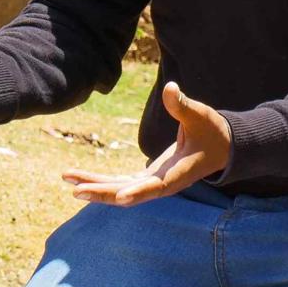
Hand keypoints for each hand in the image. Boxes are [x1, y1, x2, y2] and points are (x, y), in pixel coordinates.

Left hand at [62, 82, 230, 206]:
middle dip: (103, 191)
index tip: (120, 198)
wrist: (220, 147)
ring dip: (95, 186)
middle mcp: (163, 184)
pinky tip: (79, 180)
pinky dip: (101, 182)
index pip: (157, 186)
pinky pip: (120, 183)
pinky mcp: (147, 179)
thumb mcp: (200, 115)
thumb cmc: (212, 130)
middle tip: (76, 189)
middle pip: (129, 192)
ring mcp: (153, 183)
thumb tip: (171, 88)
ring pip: (120, 189)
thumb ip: (183, 105)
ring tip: (67, 178)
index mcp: (179, 173)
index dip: (139, 192)